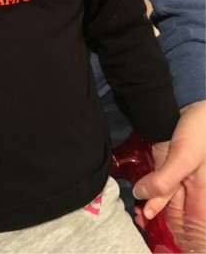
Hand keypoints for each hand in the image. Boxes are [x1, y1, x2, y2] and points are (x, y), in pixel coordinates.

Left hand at [133, 100, 205, 220]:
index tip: (151, 226)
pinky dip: (148, 191)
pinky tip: (137, 193)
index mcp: (202, 195)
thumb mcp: (184, 158)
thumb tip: (141, 197)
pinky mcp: (167, 166)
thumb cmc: (199, 132)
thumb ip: (165, 182)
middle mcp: (192, 190)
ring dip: (149, 206)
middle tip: (137, 218)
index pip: (190, 224)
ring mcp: (179, 178)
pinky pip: (158, 185)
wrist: (192, 104)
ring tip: (134, 209)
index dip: (174, 230)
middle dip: (157, 218)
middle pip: (175, 214)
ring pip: (164, 200)